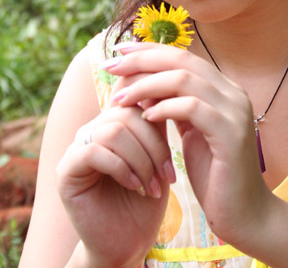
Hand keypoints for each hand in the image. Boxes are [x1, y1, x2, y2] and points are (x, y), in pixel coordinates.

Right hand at [56, 102, 173, 267]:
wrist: (128, 244)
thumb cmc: (146, 200)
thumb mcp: (158, 156)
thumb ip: (156, 124)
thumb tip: (167, 87)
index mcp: (114, 122)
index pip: (132, 96)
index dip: (157, 110)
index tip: (178, 135)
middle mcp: (93, 129)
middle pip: (127, 113)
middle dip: (154, 144)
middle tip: (169, 174)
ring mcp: (77, 148)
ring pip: (113, 131)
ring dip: (141, 159)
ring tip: (153, 186)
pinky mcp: (66, 171)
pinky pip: (94, 152)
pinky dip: (121, 168)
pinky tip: (134, 186)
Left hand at [107, 43, 271, 248]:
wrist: (245, 215)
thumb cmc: (214, 175)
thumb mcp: (191, 133)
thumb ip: (176, 107)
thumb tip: (144, 86)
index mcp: (224, 89)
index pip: (183, 56)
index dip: (150, 50)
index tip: (119, 51)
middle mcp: (232, 93)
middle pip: (183, 60)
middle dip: (143, 59)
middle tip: (111, 66)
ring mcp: (235, 111)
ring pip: (184, 79)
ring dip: (146, 85)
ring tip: (121, 98)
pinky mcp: (231, 133)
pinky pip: (191, 108)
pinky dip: (164, 108)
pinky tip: (145, 117)